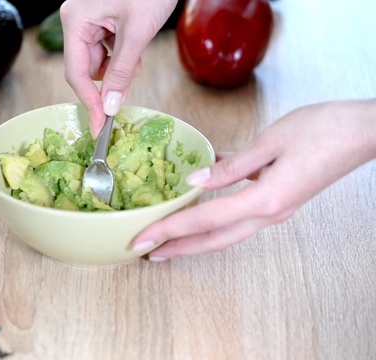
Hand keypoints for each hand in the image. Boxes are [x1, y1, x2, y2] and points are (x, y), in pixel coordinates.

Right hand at [60, 0, 176, 135]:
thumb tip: (109, 105)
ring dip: (118, 64)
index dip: (89, 102)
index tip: (100, 127)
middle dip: (110, 76)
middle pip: (86, 66)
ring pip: (98, 59)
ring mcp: (88, 18)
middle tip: (132, 76)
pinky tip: (135, 44)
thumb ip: (121, 72)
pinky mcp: (101, 17)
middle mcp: (76, 19)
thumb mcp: (137, 33)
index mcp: (75, 20)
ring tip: (137, 50)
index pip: (76, 73)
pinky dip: (121, 52)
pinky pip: (105, 46)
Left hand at [132, 99, 375, 260]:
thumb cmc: (325, 130)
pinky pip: (240, 212)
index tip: (143, 239)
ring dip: (194, 237)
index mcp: (264, 200)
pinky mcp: (280, 199)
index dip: (170, 230)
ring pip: (225, 232)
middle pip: (213, 239)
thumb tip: (195, 181)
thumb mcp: (271, 141)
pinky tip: (198, 201)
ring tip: (167, 238)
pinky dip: (215, 214)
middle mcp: (269, 212)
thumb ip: (230, 166)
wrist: (365, 132)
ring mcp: (276, 209)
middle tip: (147, 253)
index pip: (204, 220)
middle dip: (178, 248)